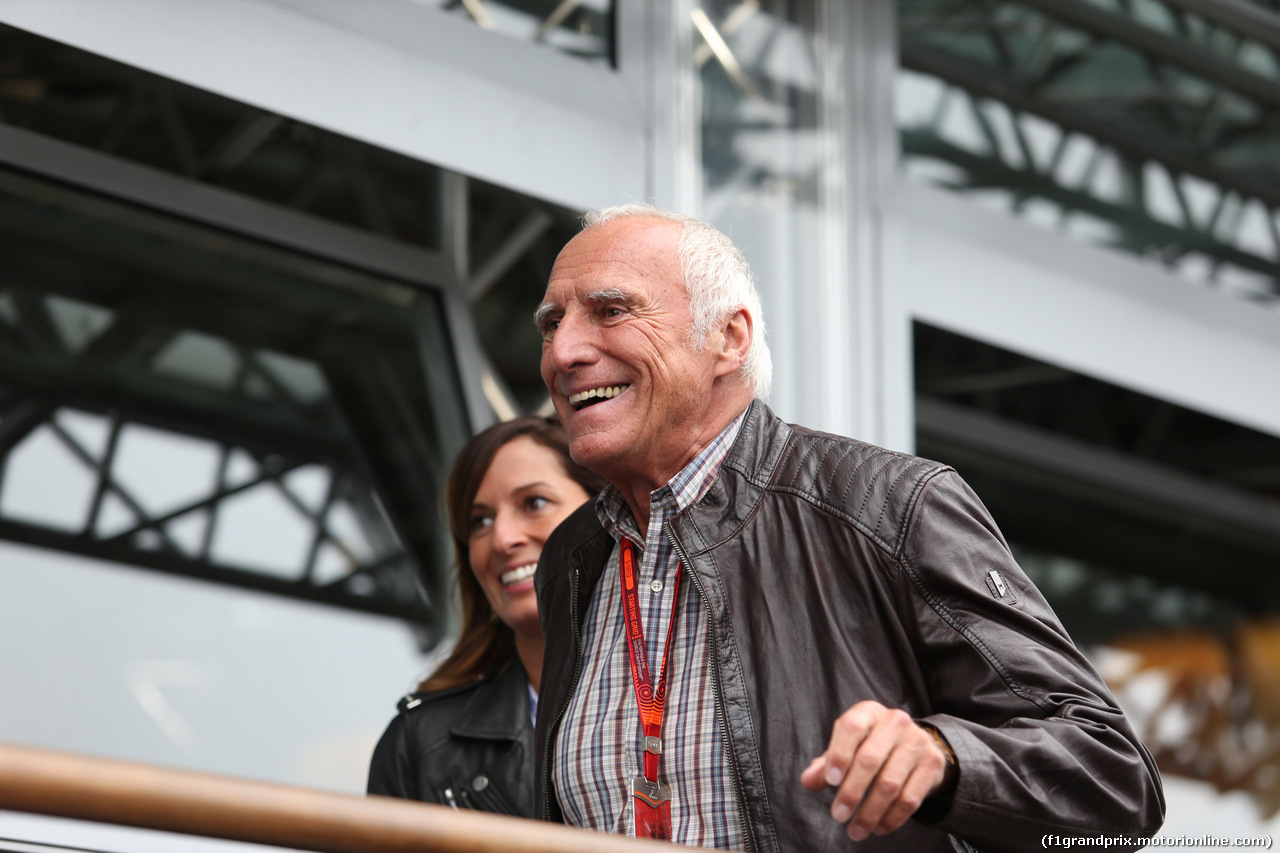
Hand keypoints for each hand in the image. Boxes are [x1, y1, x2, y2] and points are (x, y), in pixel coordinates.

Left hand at [800, 700, 948, 840]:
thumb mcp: (848, 747)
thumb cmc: (872, 745)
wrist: (916, 744)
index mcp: (868, 712)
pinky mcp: (932, 764)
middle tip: (838, 815)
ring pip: (890, 783)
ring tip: (856, 830)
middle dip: (851, 792)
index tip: (830, 782)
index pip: (851, 727)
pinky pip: (910, 798)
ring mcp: (916, 742)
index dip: (839, 754)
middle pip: (870, 759)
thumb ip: (825, 763)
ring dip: (870, 812)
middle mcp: (895, 722)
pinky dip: (892, 818)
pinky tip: (879, 828)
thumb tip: (808, 780)